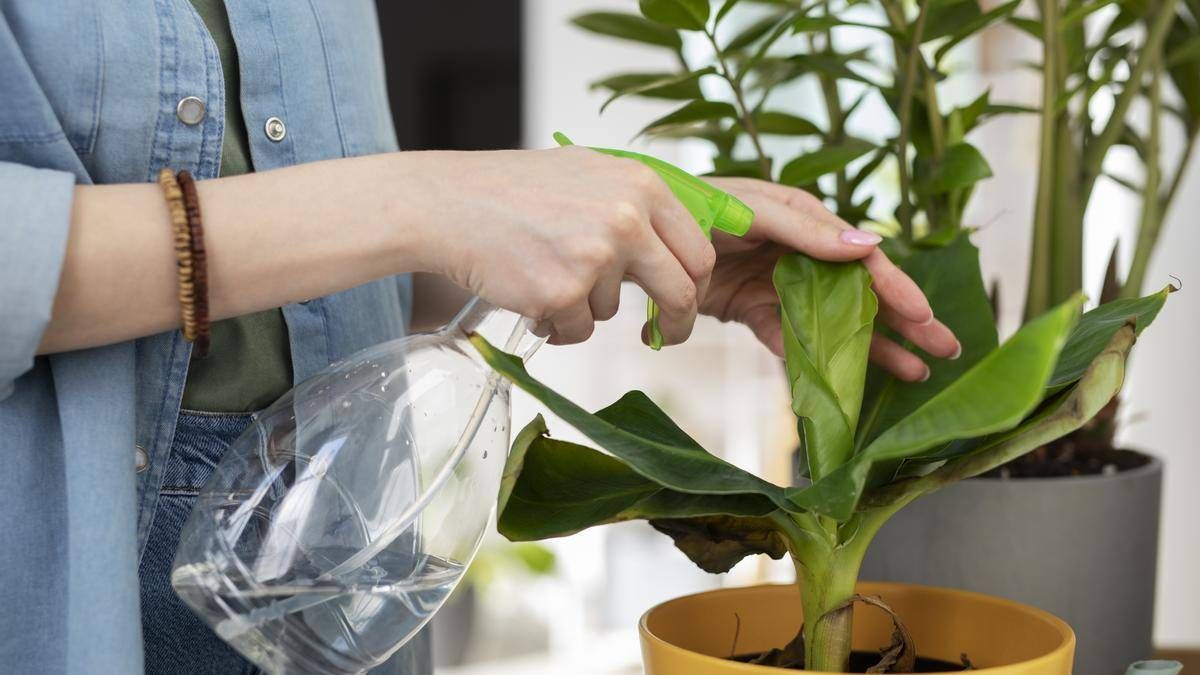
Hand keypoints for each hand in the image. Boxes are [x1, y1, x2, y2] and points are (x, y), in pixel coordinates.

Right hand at [417, 147, 714, 344]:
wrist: (447, 203)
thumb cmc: (513, 190)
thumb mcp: (589, 174)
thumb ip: (638, 204)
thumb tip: (682, 245)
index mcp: (641, 185)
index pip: (697, 250)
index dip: (696, 286)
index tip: (684, 304)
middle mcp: (627, 218)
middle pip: (680, 291)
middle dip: (676, 323)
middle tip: (661, 337)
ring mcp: (595, 257)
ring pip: (612, 311)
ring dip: (583, 307)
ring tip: (542, 273)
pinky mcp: (561, 293)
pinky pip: (576, 329)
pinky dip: (555, 323)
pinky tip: (527, 291)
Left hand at [699, 177, 960, 381]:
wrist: (643, 236)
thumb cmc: (698, 208)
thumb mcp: (753, 212)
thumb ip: (805, 230)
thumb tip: (868, 244)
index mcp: (808, 222)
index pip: (863, 259)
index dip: (896, 287)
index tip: (925, 315)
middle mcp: (802, 255)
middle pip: (861, 293)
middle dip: (904, 321)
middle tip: (945, 348)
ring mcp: (780, 286)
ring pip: (835, 322)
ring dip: (873, 347)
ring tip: (914, 372)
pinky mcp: (756, 312)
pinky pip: (794, 341)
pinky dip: (818, 361)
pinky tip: (850, 382)